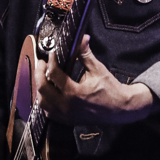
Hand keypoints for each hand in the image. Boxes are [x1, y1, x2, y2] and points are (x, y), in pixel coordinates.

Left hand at [34, 34, 155, 124]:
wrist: (121, 109)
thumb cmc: (111, 90)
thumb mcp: (98, 69)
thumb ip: (85, 54)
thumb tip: (82, 38)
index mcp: (75, 93)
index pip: (54, 74)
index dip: (50, 61)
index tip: (52, 54)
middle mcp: (67, 106)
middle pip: (42, 89)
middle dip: (39, 73)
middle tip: (42, 63)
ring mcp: (66, 115)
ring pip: (42, 102)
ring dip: (40, 89)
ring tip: (44, 77)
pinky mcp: (67, 120)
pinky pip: (48, 112)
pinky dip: (45, 102)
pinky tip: (49, 92)